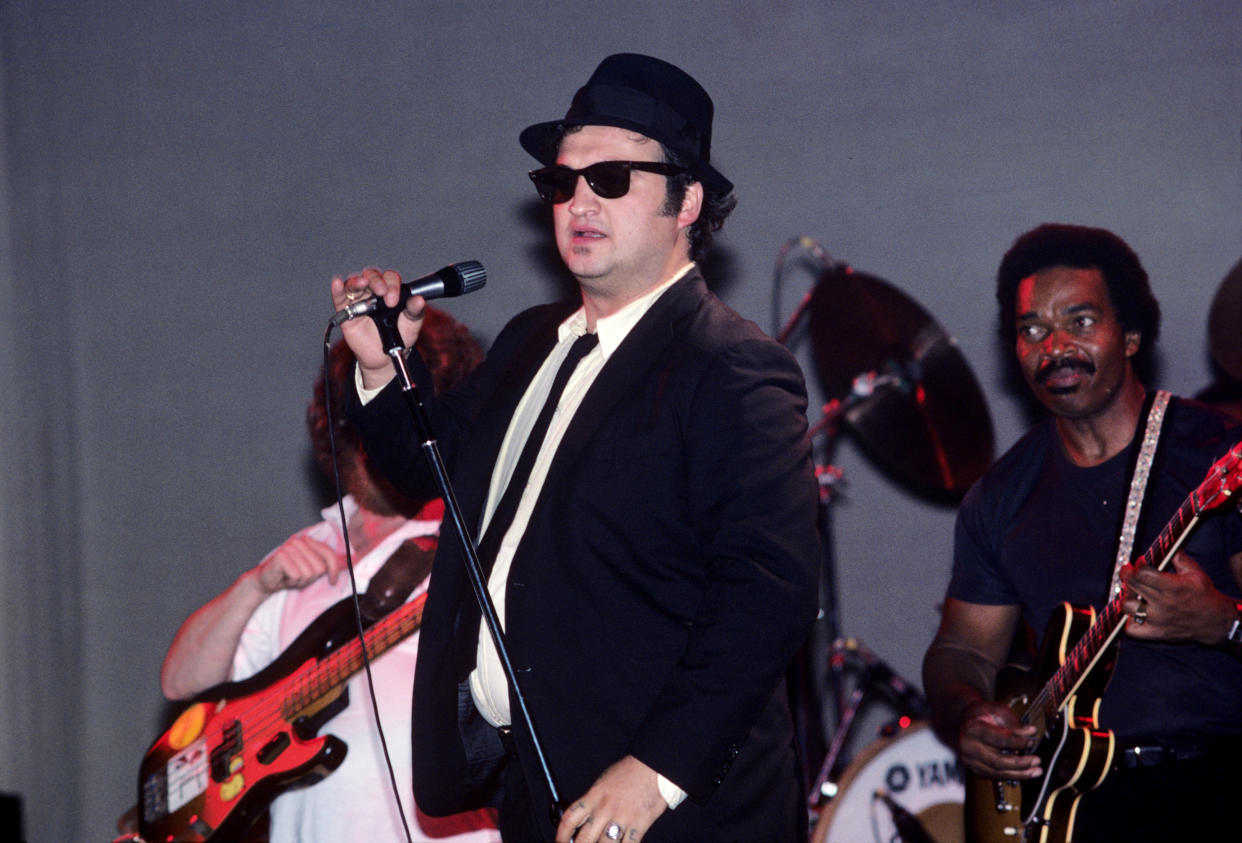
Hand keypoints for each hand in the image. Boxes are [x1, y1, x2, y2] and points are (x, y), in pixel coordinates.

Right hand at [254, 535, 341, 594]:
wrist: (266, 581)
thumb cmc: (291, 574)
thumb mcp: (313, 569)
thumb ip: (330, 563)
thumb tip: (354, 560)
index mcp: (310, 542)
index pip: (330, 555)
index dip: (334, 570)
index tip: (332, 581)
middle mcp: (301, 541)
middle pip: (320, 567)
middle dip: (311, 578)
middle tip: (299, 577)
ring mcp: (290, 547)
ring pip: (308, 573)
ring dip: (300, 581)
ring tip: (292, 577)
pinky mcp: (281, 556)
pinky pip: (297, 575)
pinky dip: (292, 582)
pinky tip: (285, 578)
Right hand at [330, 267, 426, 389]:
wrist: (386, 357)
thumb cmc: (400, 336)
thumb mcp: (412, 324)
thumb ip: (415, 311)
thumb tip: (419, 300)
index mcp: (390, 290)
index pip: (390, 278)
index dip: (392, 284)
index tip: (394, 300)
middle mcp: (373, 292)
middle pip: (372, 276)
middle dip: (377, 281)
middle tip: (382, 292)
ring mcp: (359, 300)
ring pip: (354, 283)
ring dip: (357, 281)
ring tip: (362, 283)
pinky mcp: (346, 312)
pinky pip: (339, 298)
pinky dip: (337, 289)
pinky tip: (337, 283)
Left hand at [556, 756, 667, 842]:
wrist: (653, 765)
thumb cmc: (630, 772)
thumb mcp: (604, 782)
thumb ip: (593, 801)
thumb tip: (584, 819)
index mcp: (594, 796)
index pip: (570, 819)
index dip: (561, 836)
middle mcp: (605, 809)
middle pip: (584, 839)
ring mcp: (622, 818)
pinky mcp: (639, 824)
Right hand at [957, 700, 1041, 779]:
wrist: (963, 719)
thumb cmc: (981, 713)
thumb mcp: (997, 711)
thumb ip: (1013, 722)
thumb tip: (1031, 732)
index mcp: (973, 729)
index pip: (998, 739)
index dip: (1017, 742)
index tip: (1031, 742)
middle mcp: (968, 746)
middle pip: (997, 761)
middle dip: (1020, 764)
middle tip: (1036, 761)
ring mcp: (969, 759)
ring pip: (996, 772)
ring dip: (1019, 774)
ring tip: (1035, 771)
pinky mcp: (973, 767)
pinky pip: (994, 775)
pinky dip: (1010, 775)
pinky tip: (1023, 773)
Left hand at [1121, 552, 1235, 643]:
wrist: (1215, 621)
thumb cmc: (1204, 595)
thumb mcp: (1195, 572)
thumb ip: (1178, 558)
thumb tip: (1166, 544)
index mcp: (1172, 587)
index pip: (1142, 573)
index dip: (1138, 565)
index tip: (1139, 562)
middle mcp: (1163, 604)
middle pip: (1131, 586)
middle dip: (1127, 575)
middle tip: (1129, 572)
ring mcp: (1157, 620)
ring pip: (1127, 607)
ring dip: (1127, 597)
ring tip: (1134, 593)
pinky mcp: (1156, 633)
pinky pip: (1132, 630)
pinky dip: (1130, 621)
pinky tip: (1136, 613)